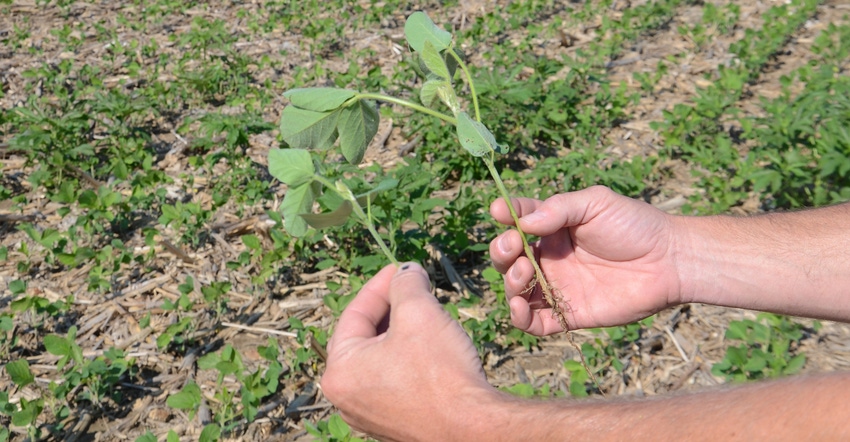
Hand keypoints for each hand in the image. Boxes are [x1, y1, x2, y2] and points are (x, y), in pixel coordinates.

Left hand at [321, 263, 495, 440]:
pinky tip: (433, 348)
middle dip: (392, 309)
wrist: (473, 429)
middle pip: (366, 338)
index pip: (355, 314)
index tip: (401, 269)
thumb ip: (406, 284)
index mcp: (340, 371)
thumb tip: (406, 271)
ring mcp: (370, 416)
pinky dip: (409, 360)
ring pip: (382, 359)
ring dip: (403, 333)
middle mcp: (347, 398)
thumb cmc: (440, 372)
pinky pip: (396, 382)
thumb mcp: (419, 312)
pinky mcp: (395, 425)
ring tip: (428, 314)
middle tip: (415, 289)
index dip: (380, 285)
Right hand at [489, 186, 681, 334]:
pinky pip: (535, 323)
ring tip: (524, 271)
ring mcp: (558, 287)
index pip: (518, 222)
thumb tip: (523, 223)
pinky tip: (520, 306)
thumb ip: (558, 208)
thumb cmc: (635, 225)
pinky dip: (519, 318)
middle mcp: (550, 258)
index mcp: (553, 228)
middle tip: (514, 246)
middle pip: (508, 259)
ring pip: (516, 291)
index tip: (500, 213)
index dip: (506, 217)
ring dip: (509, 282)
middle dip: (501, 252)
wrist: (670, 261)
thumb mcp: (595, 203)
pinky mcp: (569, 314)